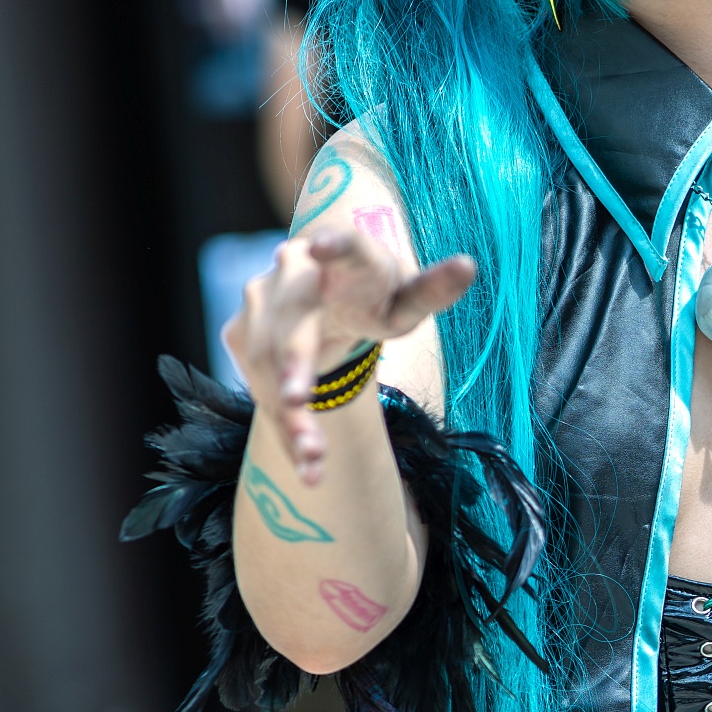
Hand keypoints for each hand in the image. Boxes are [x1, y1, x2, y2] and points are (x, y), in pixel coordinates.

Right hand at [224, 226, 475, 486]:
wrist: (327, 298)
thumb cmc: (373, 296)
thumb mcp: (406, 298)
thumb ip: (433, 289)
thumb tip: (469, 266)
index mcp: (342, 254)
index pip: (343, 247)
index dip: (334, 245)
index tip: (320, 248)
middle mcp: (292, 272)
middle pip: (291, 324)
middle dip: (291, 365)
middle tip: (295, 401)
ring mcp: (260, 303)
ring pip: (268, 365)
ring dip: (290, 418)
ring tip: (315, 463)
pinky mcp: (243, 335)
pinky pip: (261, 389)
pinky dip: (284, 430)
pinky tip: (307, 466)